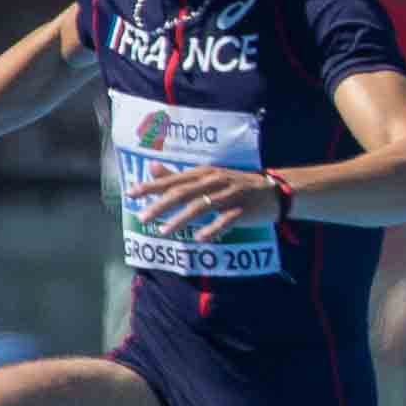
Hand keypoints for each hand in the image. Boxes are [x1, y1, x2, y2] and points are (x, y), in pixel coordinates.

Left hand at [134, 161, 285, 240]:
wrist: (274, 191)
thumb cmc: (236, 186)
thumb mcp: (208, 178)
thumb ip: (179, 176)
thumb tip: (151, 167)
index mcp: (204, 173)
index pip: (173, 179)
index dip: (151, 186)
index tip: (131, 194)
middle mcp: (214, 181)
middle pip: (183, 193)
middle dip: (161, 205)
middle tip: (142, 216)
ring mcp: (229, 195)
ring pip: (201, 206)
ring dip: (180, 219)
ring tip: (163, 231)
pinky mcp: (243, 209)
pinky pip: (225, 220)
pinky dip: (212, 229)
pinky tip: (199, 238)